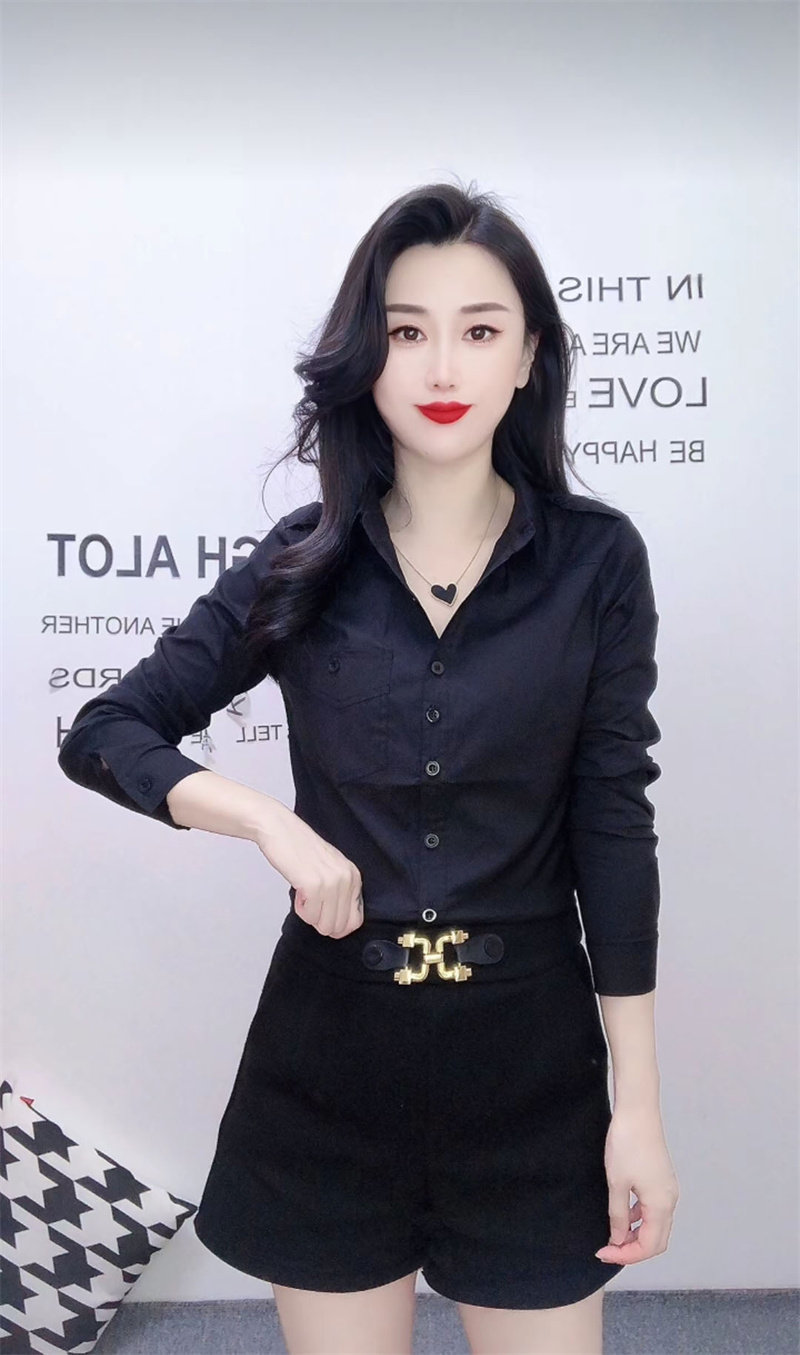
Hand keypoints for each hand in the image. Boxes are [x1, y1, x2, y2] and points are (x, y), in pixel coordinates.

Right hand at [253, 803, 364, 937]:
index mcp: (354, 876)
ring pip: (325, 925)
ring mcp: (332, 883)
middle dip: (321, 922)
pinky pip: (310, 917)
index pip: (355, 920)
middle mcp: (348, 879)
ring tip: (304, 894)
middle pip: (340, 926)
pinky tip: (298, 891)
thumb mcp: (331, 869)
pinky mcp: (314, 885)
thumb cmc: (300, 849)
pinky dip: (301, 910)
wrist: (280, 829)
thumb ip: (339, 892)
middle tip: (310, 903)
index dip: (337, 926)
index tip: (322, 916)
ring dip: (310, 916)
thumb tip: (338, 927)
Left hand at [594, 1105, 679, 1264]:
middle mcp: (670, 1201)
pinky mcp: (662, 1179)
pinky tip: (623, 1214)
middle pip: (657, 1241)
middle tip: (608, 1250)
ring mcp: (668, 1189)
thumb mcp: (617, 1184)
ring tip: (613, 1236)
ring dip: (637, 1235)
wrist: (638, 1111)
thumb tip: (617, 1239)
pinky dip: (640, 1219)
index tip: (603, 1253)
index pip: (648, 1246)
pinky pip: (654, 1210)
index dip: (626, 1256)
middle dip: (633, 1250)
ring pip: (656, 1226)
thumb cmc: (626, 1144)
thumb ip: (618, 1216)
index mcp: (661, 1205)